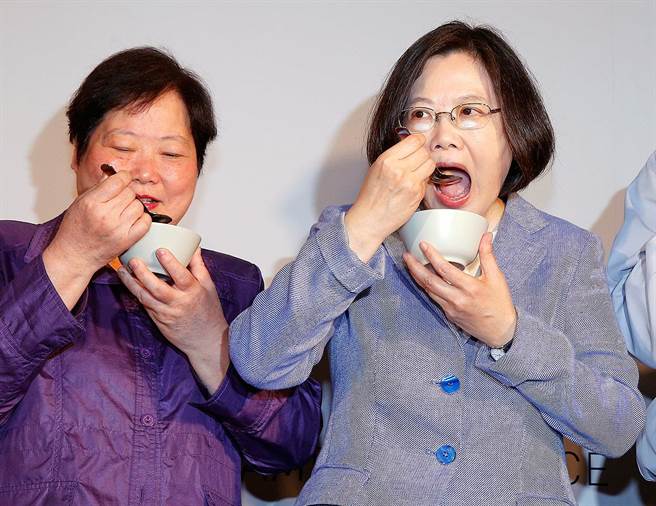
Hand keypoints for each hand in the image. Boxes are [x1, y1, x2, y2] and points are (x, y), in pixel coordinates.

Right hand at [43, 170, 150, 308]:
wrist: (74, 255)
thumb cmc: (74, 230)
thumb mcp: (79, 203)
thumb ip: (97, 188)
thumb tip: (111, 174)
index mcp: (92, 203)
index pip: (118, 181)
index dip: (124, 176)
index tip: (124, 178)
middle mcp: (106, 215)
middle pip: (130, 193)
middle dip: (126, 193)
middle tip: (118, 200)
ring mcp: (118, 228)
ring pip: (139, 206)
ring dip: (133, 206)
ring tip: (122, 211)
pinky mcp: (127, 240)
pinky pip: (146, 222)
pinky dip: (143, 218)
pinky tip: (132, 220)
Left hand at [117, 248, 229, 392]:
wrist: (206, 340)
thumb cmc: (208, 312)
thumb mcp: (209, 287)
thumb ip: (198, 266)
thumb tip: (193, 248)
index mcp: (193, 292)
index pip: (181, 275)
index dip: (170, 263)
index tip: (160, 250)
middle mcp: (179, 303)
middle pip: (157, 287)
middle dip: (142, 273)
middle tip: (133, 260)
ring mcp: (166, 314)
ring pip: (145, 297)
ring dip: (132, 283)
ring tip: (122, 270)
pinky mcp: (158, 321)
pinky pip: (145, 305)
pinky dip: (136, 293)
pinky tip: (129, 284)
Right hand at [345, 133, 432, 261]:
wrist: (370, 219)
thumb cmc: (371, 196)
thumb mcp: (376, 168)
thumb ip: (394, 156)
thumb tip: (411, 146)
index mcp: (386, 160)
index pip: (414, 140)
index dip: (418, 142)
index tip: (417, 144)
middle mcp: (399, 169)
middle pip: (424, 152)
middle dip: (422, 155)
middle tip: (416, 161)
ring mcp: (410, 182)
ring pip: (430, 164)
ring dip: (425, 167)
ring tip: (416, 172)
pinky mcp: (417, 194)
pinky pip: (427, 180)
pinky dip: (422, 182)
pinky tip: (412, 186)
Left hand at [403, 233, 516, 347]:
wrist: (500, 331)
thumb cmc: (500, 303)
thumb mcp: (497, 278)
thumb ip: (488, 256)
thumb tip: (486, 236)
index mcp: (470, 288)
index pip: (445, 269)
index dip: (432, 256)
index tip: (423, 244)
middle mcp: (457, 299)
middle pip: (429, 281)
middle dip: (415, 267)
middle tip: (406, 255)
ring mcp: (450, 308)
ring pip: (428, 291)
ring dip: (417, 277)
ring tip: (410, 264)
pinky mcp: (448, 314)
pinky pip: (433, 298)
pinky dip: (426, 286)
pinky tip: (422, 278)